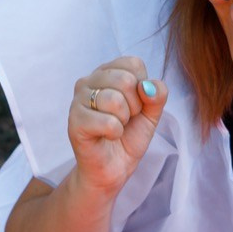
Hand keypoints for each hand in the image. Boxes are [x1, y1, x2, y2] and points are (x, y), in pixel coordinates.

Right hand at [67, 55, 166, 199]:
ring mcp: (78, 100)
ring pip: (114, 100)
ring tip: (116, 127)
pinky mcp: (74, 122)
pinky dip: (115, 133)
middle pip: (125, 80)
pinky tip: (108, 137)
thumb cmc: (128, 136)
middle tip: (125, 119)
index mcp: (107, 72)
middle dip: (135, 106)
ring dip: (124, 120)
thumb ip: (158, 95)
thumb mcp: (151, 113)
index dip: (142, 88)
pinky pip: (107, 122)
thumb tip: (148, 86)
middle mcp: (89, 81)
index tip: (135, 105)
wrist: (114, 167)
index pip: (133, 64)